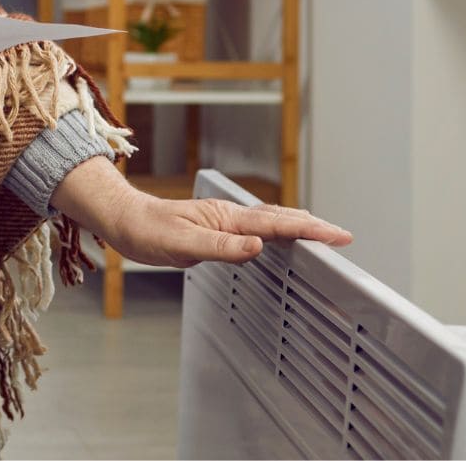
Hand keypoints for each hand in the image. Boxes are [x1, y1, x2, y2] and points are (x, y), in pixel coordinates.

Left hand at [51, 157, 352, 267]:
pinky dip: (276, 230)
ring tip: (320, 232)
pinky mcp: (216, 228)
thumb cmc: (147, 231)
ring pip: (269, 221)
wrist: (124, 220)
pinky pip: (255, 228)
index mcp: (227, 218)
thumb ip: (222, 247)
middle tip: (341, 236)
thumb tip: (258, 246)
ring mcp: (224, 221)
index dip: (310, 230)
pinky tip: (277, 237)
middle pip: (280, 218)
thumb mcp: (182, 245)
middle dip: (312, 226)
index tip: (338, 235)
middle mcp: (229, 216)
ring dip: (297, 226)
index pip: (277, 224)